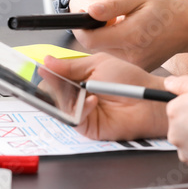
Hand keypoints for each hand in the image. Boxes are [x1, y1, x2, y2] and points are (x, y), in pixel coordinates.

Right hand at [42, 53, 167, 140]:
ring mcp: (81, 112)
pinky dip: (81, 108)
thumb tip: (47, 61)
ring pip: (60, 106)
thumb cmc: (129, 80)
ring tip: (80, 88)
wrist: (147, 99)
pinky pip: (74, 118)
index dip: (48, 74)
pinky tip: (93, 100)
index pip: (55, 77)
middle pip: (53, 93)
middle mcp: (77, 96)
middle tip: (54, 79)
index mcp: (79, 78)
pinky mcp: (86, 126)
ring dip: (67, 96)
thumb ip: (72, 65)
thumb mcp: (99, 64)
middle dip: (52, 85)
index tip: (41, 68)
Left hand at [75, 0, 187, 71]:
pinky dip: (117, 44)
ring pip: (105, 52)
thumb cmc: (165, 9)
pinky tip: (130, 33)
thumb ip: (112, 6)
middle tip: (103, 15)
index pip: (89, 39)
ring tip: (121, 22)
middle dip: (93, 31)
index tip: (82, 13)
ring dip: (105, 38)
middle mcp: (131, 55)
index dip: (80, 27)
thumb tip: (89, 11)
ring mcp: (135, 64)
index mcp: (130, 36)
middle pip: (95, 46)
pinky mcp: (138, 68)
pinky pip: (117, 56)